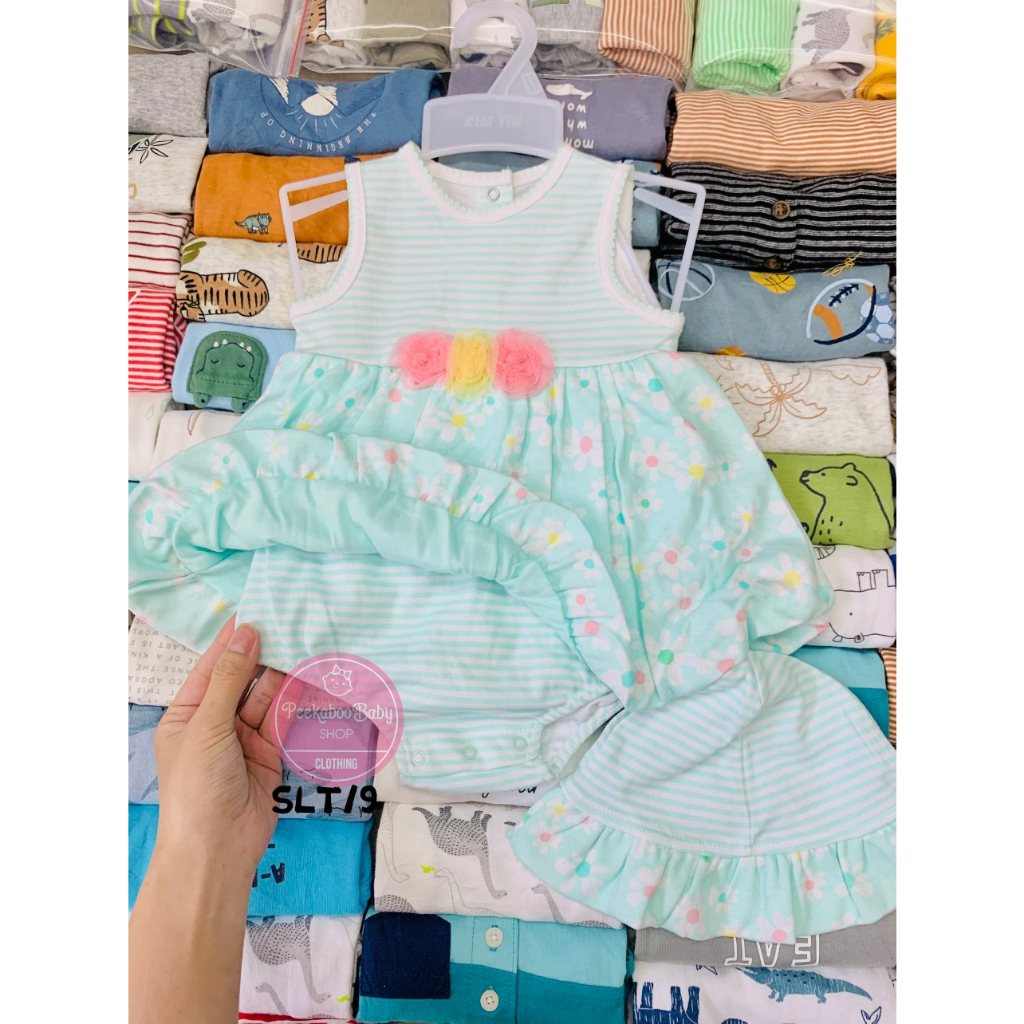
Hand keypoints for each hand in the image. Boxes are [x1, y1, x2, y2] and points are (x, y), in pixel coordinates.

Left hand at [153, 618, 285, 875]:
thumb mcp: (208, 726)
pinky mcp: (269, 753)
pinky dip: (293, 698)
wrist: (217, 849)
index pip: (211, 668)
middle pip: (240, 679)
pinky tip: (306, 675)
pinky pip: (281, 718)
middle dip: (260, 654)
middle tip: (288, 621)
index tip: (254, 610)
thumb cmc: (197, 786)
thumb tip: (246, 633)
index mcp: (187, 714)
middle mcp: (214, 723)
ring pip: (264, 696)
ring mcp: (242, 739)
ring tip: (302, 641)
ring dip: (280, 673)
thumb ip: (230, 679)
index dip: (231, 640)